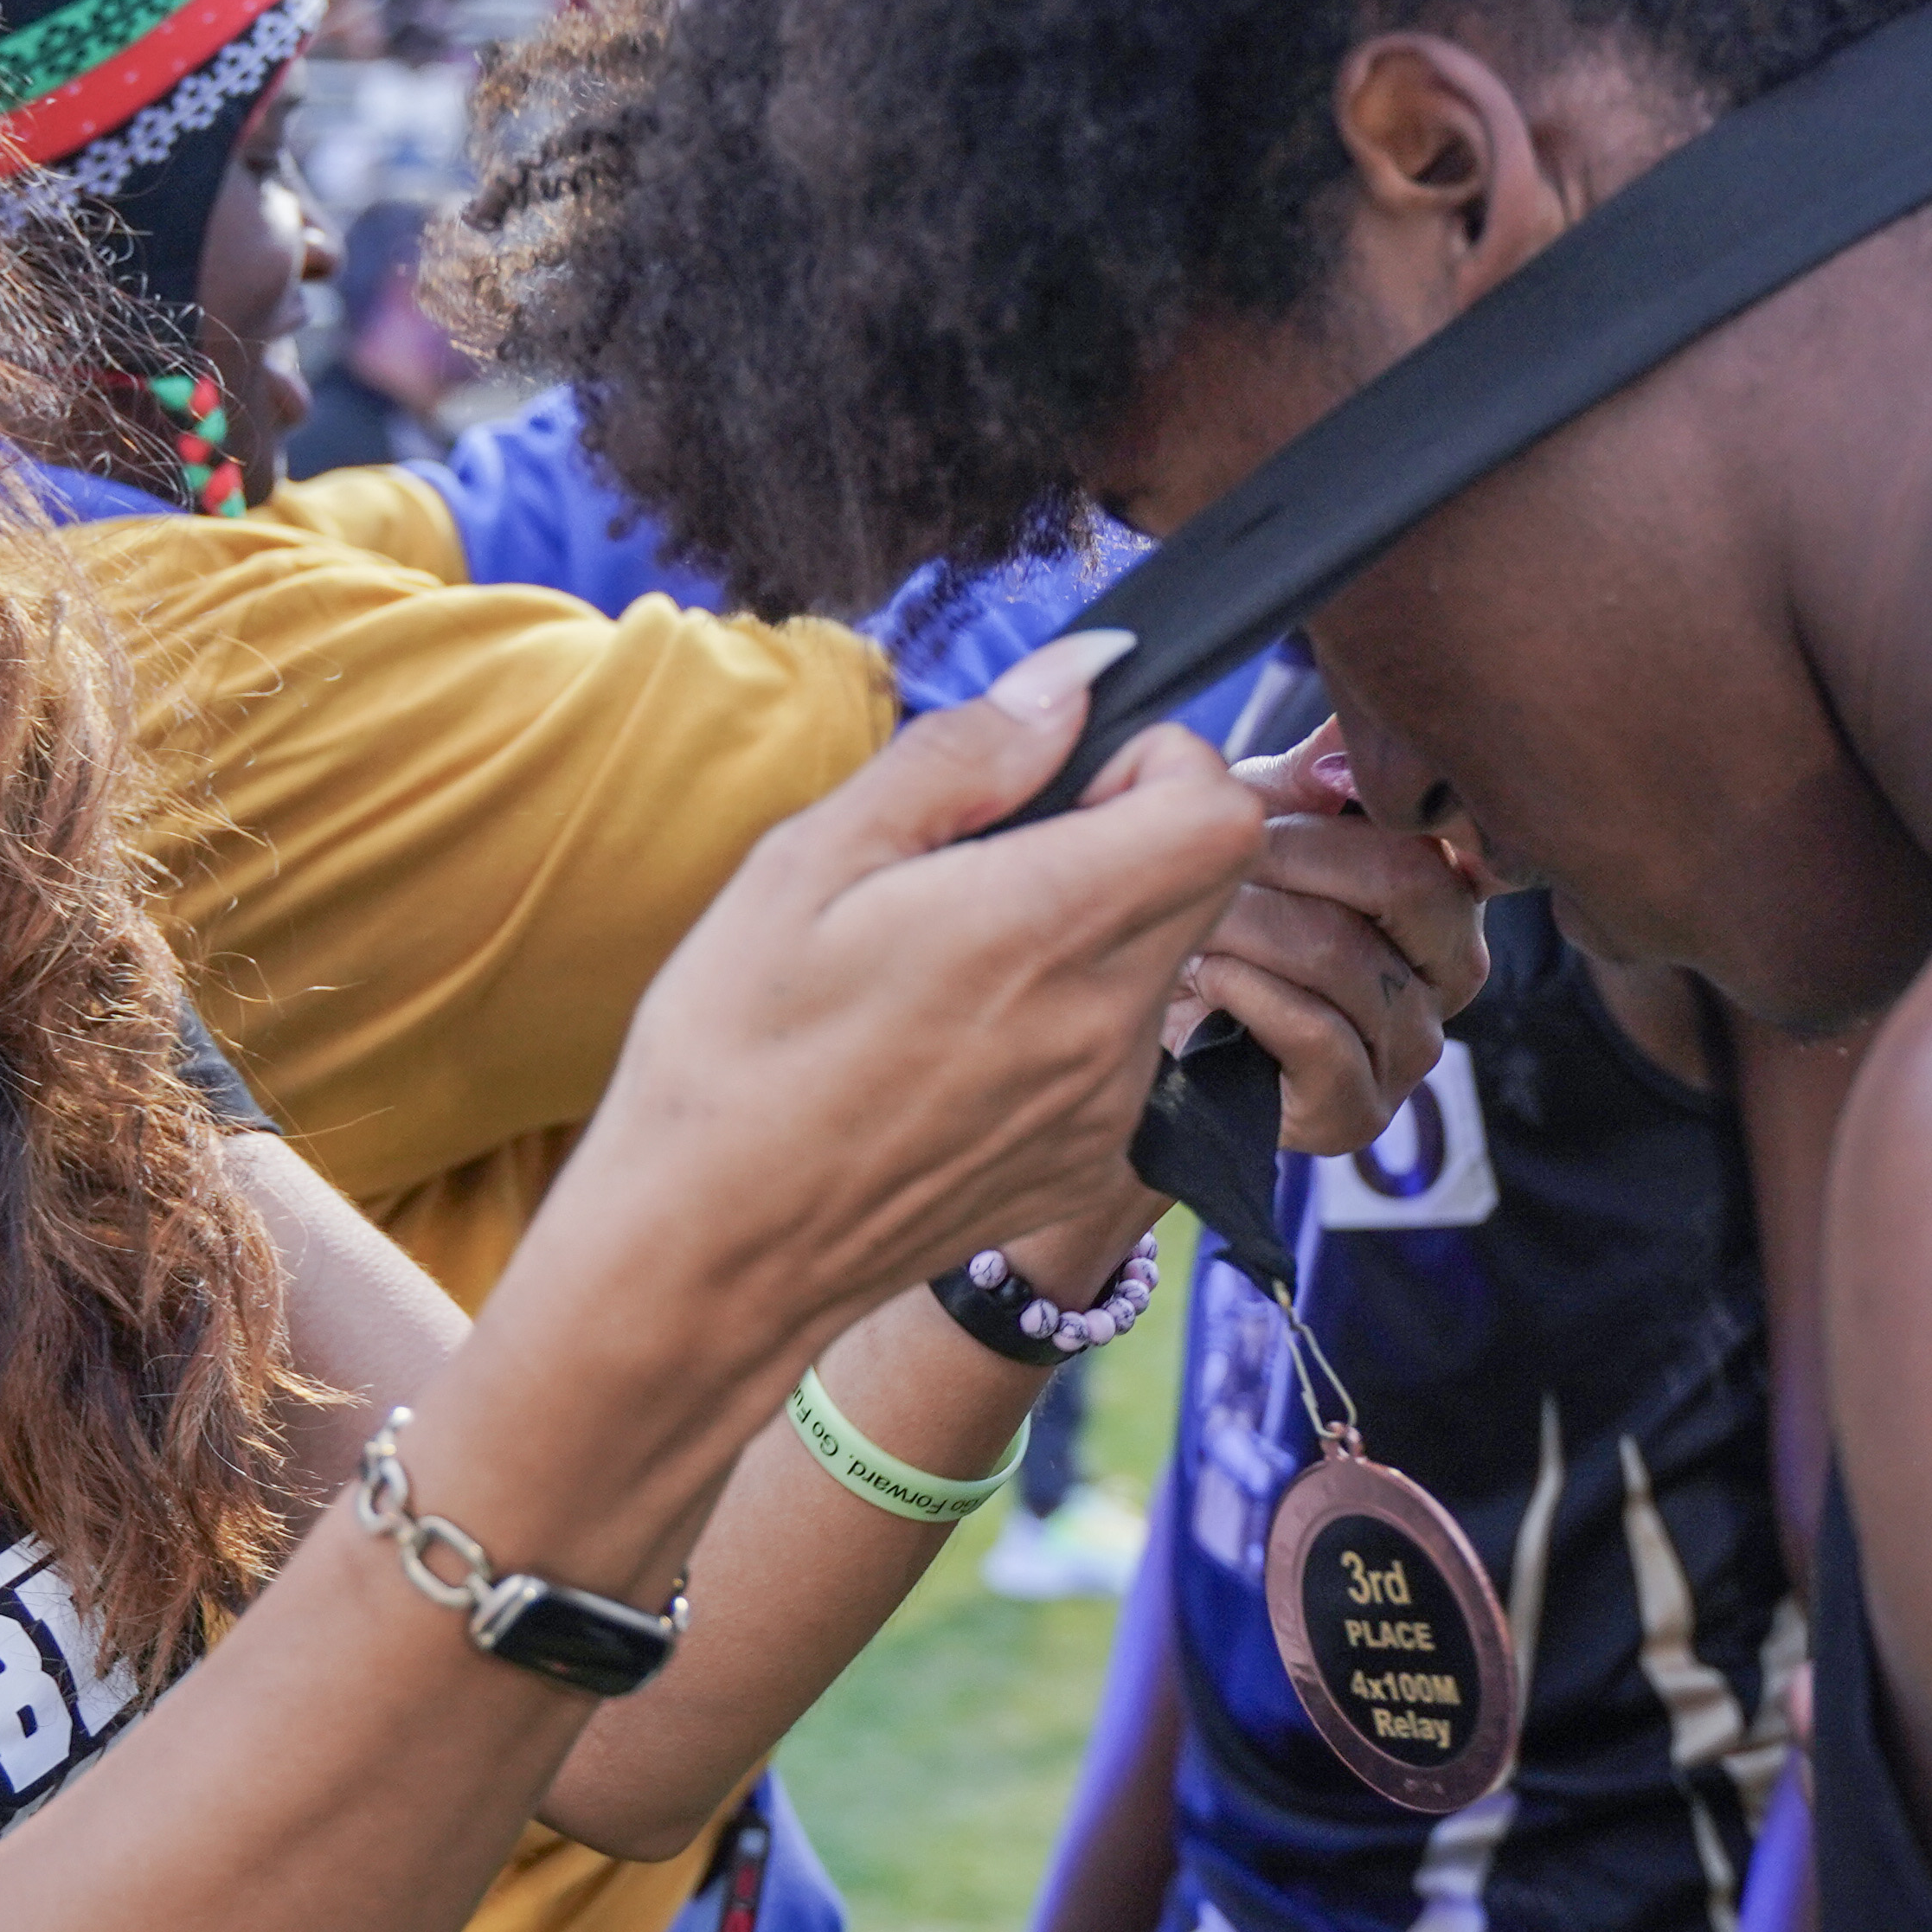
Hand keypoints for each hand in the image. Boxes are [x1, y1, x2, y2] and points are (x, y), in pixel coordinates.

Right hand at [546, 633, 1262, 1378]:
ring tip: (958, 958)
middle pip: (1211, 877)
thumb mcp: (810, 860)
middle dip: (1133, 829)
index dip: (1160, 765)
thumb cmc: (733, 1052)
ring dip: (1101, 926)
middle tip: (1000, 854)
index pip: (1223, 811)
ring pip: (1169, 960)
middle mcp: (1106, 1021)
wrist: (708, 1254)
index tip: (1063, 779)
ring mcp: (1107, 1103)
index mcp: (1044, 926)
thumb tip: (1075, 677)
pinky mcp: (1087, 1160)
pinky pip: (1129, 1048)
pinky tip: (957, 1040)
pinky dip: (1074, 1015)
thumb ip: (962, 755)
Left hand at [1173, 737, 1490, 1170]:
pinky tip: (1210, 974)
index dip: (1362, 805)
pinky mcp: (1358, 1111)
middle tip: (1222, 849)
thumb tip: (1349, 724)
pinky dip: (1252, 993)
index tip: (1279, 795)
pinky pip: (1319, 1036)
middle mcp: (1450, 971)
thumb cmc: (1226, 911)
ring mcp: (1411, 1047)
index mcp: (1447, 894)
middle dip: (1297, 856)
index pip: (1440, 836)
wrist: (1153, 1022)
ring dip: (1253, 925)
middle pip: (1408, 885)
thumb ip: (1310, 774)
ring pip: (1348, 958)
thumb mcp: (1261, 823)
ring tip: (1197, 916)